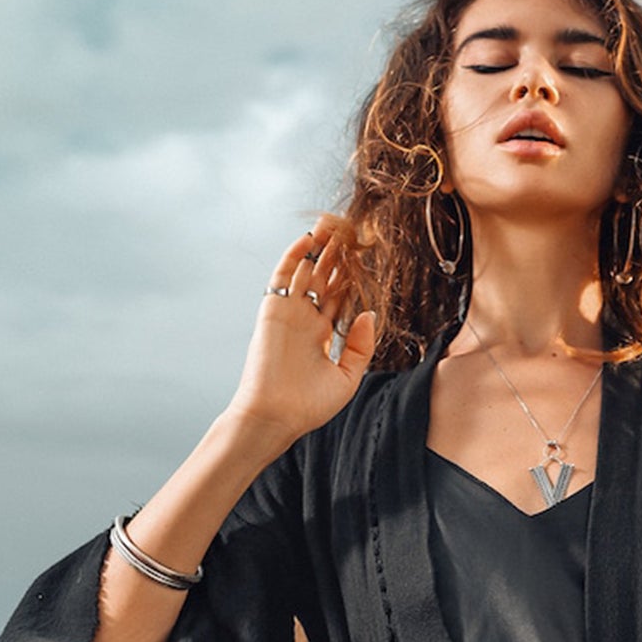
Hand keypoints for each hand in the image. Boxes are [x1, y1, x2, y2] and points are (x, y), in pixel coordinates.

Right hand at [226, 215, 376, 451]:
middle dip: (336, 255)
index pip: (339, 296)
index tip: (367, 256)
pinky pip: (282, 278)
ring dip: (317, 249)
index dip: (352, 276)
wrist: (276, 416)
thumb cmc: (309, 406)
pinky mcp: (272, 310)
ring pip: (305, 272)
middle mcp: (306, 320)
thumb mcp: (347, 377)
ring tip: (332, 225)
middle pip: (323, 279)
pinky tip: (308, 240)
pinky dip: (293, 257)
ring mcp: (288, 313)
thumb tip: (369, 313)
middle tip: (351, 230)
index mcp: (323, 335)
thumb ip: (360, 345)